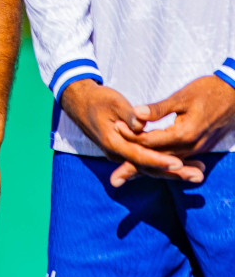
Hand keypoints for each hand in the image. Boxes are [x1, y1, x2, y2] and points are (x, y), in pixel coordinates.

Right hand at [61, 79, 201, 185]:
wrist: (79, 102)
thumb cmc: (97, 100)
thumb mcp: (112, 102)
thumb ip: (128, 115)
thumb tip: (141, 125)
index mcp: (112, 142)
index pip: (139, 156)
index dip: (159, 160)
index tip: (178, 163)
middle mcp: (116, 153)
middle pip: (147, 168)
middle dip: (174, 173)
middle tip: (198, 176)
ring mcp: (119, 154)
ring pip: (148, 168)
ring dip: (173, 172)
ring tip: (198, 174)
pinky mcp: (124, 151)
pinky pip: (145, 163)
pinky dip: (163, 166)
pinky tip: (181, 167)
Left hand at [113, 75, 234, 183]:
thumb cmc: (208, 91)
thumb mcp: (182, 97)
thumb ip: (158, 108)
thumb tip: (136, 114)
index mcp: (185, 133)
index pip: (150, 141)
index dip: (130, 136)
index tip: (114, 129)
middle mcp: (192, 147)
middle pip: (157, 160)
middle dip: (135, 168)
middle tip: (114, 179)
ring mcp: (198, 149)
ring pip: (167, 163)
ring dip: (147, 170)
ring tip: (126, 177)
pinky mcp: (200, 148)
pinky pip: (177, 160)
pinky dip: (161, 164)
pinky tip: (150, 168)